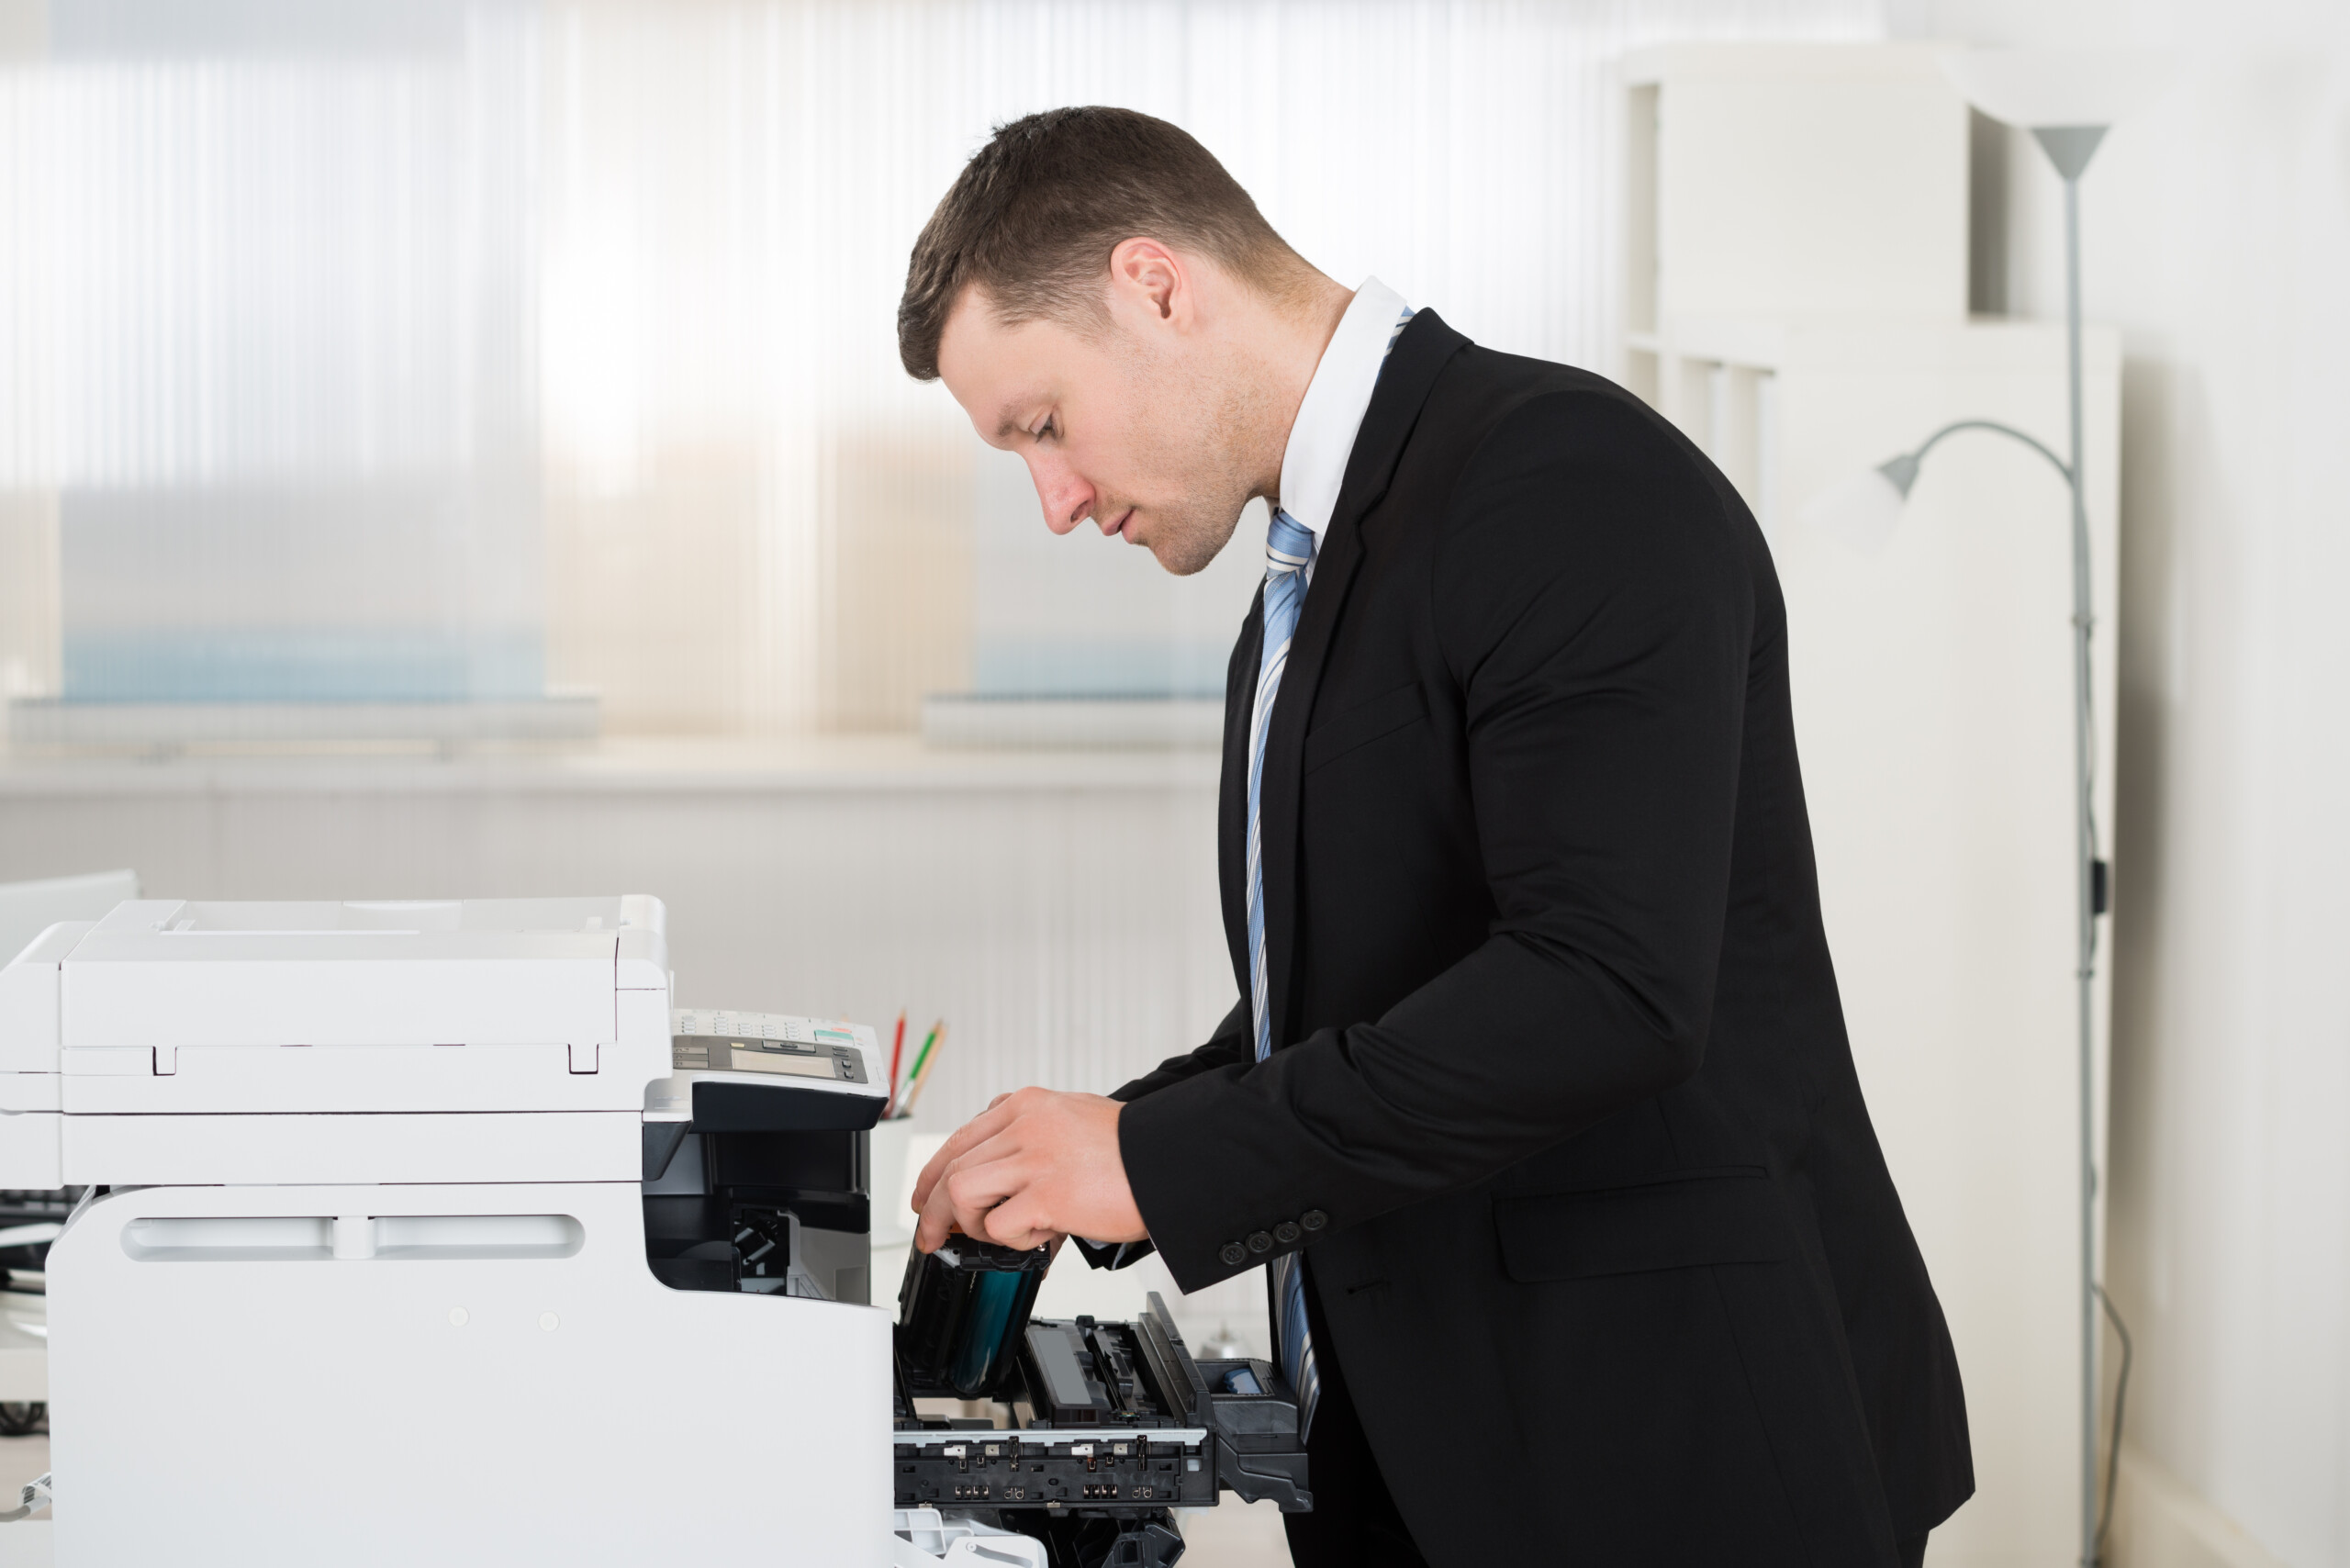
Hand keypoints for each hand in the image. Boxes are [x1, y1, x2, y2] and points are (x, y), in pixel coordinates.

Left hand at [911, 1087, 1145, 1252]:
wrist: (1170, 1162)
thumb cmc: (1132, 1149)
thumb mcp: (1072, 1116)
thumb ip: (1032, 1132)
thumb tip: (1000, 1170)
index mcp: (1027, 1104)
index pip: (958, 1139)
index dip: (932, 1175)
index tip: (925, 1199)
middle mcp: (1025, 1125)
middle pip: (950, 1169)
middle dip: (933, 1211)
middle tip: (933, 1238)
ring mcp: (1034, 1159)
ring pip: (960, 1193)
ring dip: (969, 1223)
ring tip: (997, 1234)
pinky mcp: (1047, 1195)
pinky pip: (999, 1226)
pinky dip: (1014, 1239)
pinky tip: (1041, 1235)